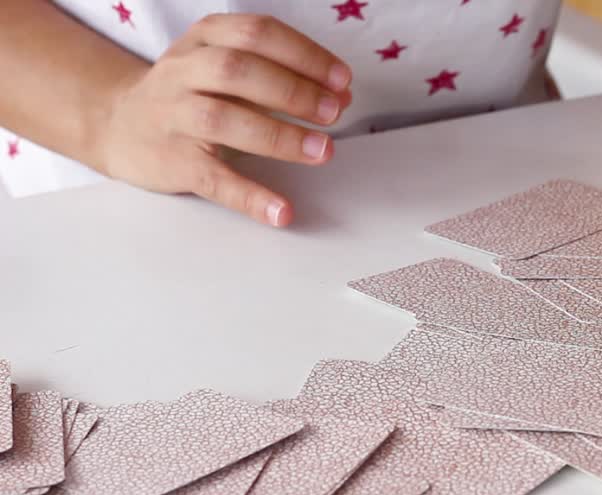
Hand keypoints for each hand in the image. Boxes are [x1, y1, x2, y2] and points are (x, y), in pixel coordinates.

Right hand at [98, 14, 352, 225]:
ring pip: (223, 118)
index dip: (305, 54)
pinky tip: (281, 211)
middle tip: (334, 112)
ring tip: (322, 150)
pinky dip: (250, 196)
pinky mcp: (172, 161)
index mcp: (205, 39)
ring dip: (279, 135)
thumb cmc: (190, 94)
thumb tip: (342, 96)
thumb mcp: (228, 71)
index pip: (258, 33)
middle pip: (239, 69)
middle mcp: (184, 71)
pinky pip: (212, 179)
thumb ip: (282, 79)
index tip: (342, 79)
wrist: (116, 123)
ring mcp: (173, 116)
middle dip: (293, 90)